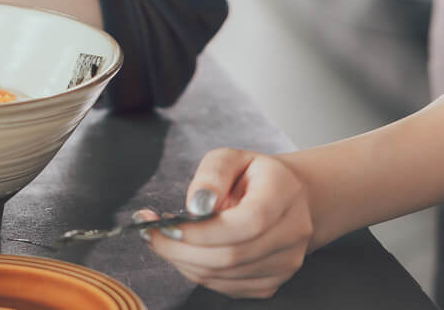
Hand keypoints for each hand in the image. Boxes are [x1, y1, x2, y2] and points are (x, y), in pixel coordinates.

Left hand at [137, 148, 313, 298]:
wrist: (290, 199)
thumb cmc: (254, 175)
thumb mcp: (231, 157)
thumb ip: (212, 174)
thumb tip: (197, 206)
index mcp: (283, 194)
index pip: (248, 223)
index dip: (204, 231)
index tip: (168, 223)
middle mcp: (292, 233)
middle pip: (232, 255)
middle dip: (182, 248)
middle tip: (151, 233)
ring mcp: (284, 263)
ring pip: (224, 275)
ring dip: (184, 261)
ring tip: (165, 238)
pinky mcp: (271, 283)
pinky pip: (225, 287)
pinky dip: (198, 271)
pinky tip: (187, 251)